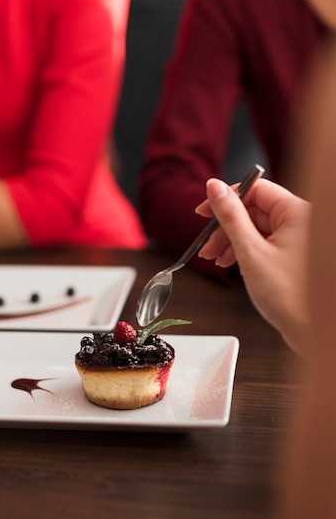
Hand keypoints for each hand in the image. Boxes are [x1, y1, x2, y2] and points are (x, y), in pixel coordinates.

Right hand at [195, 178, 310, 353]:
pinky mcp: (294, 254)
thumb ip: (230, 216)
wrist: (314, 332)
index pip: (255, 189)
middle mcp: (300, 221)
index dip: (226, 198)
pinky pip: (265, 242)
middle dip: (226, 227)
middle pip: (253, 209)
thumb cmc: (292, 297)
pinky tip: (232, 263)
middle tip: (207, 244)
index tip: (204, 211)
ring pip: (256, 227)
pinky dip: (245, 251)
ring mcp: (298, 238)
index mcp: (296, 212)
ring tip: (216, 259)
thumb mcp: (251, 251)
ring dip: (232, 241)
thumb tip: (215, 187)